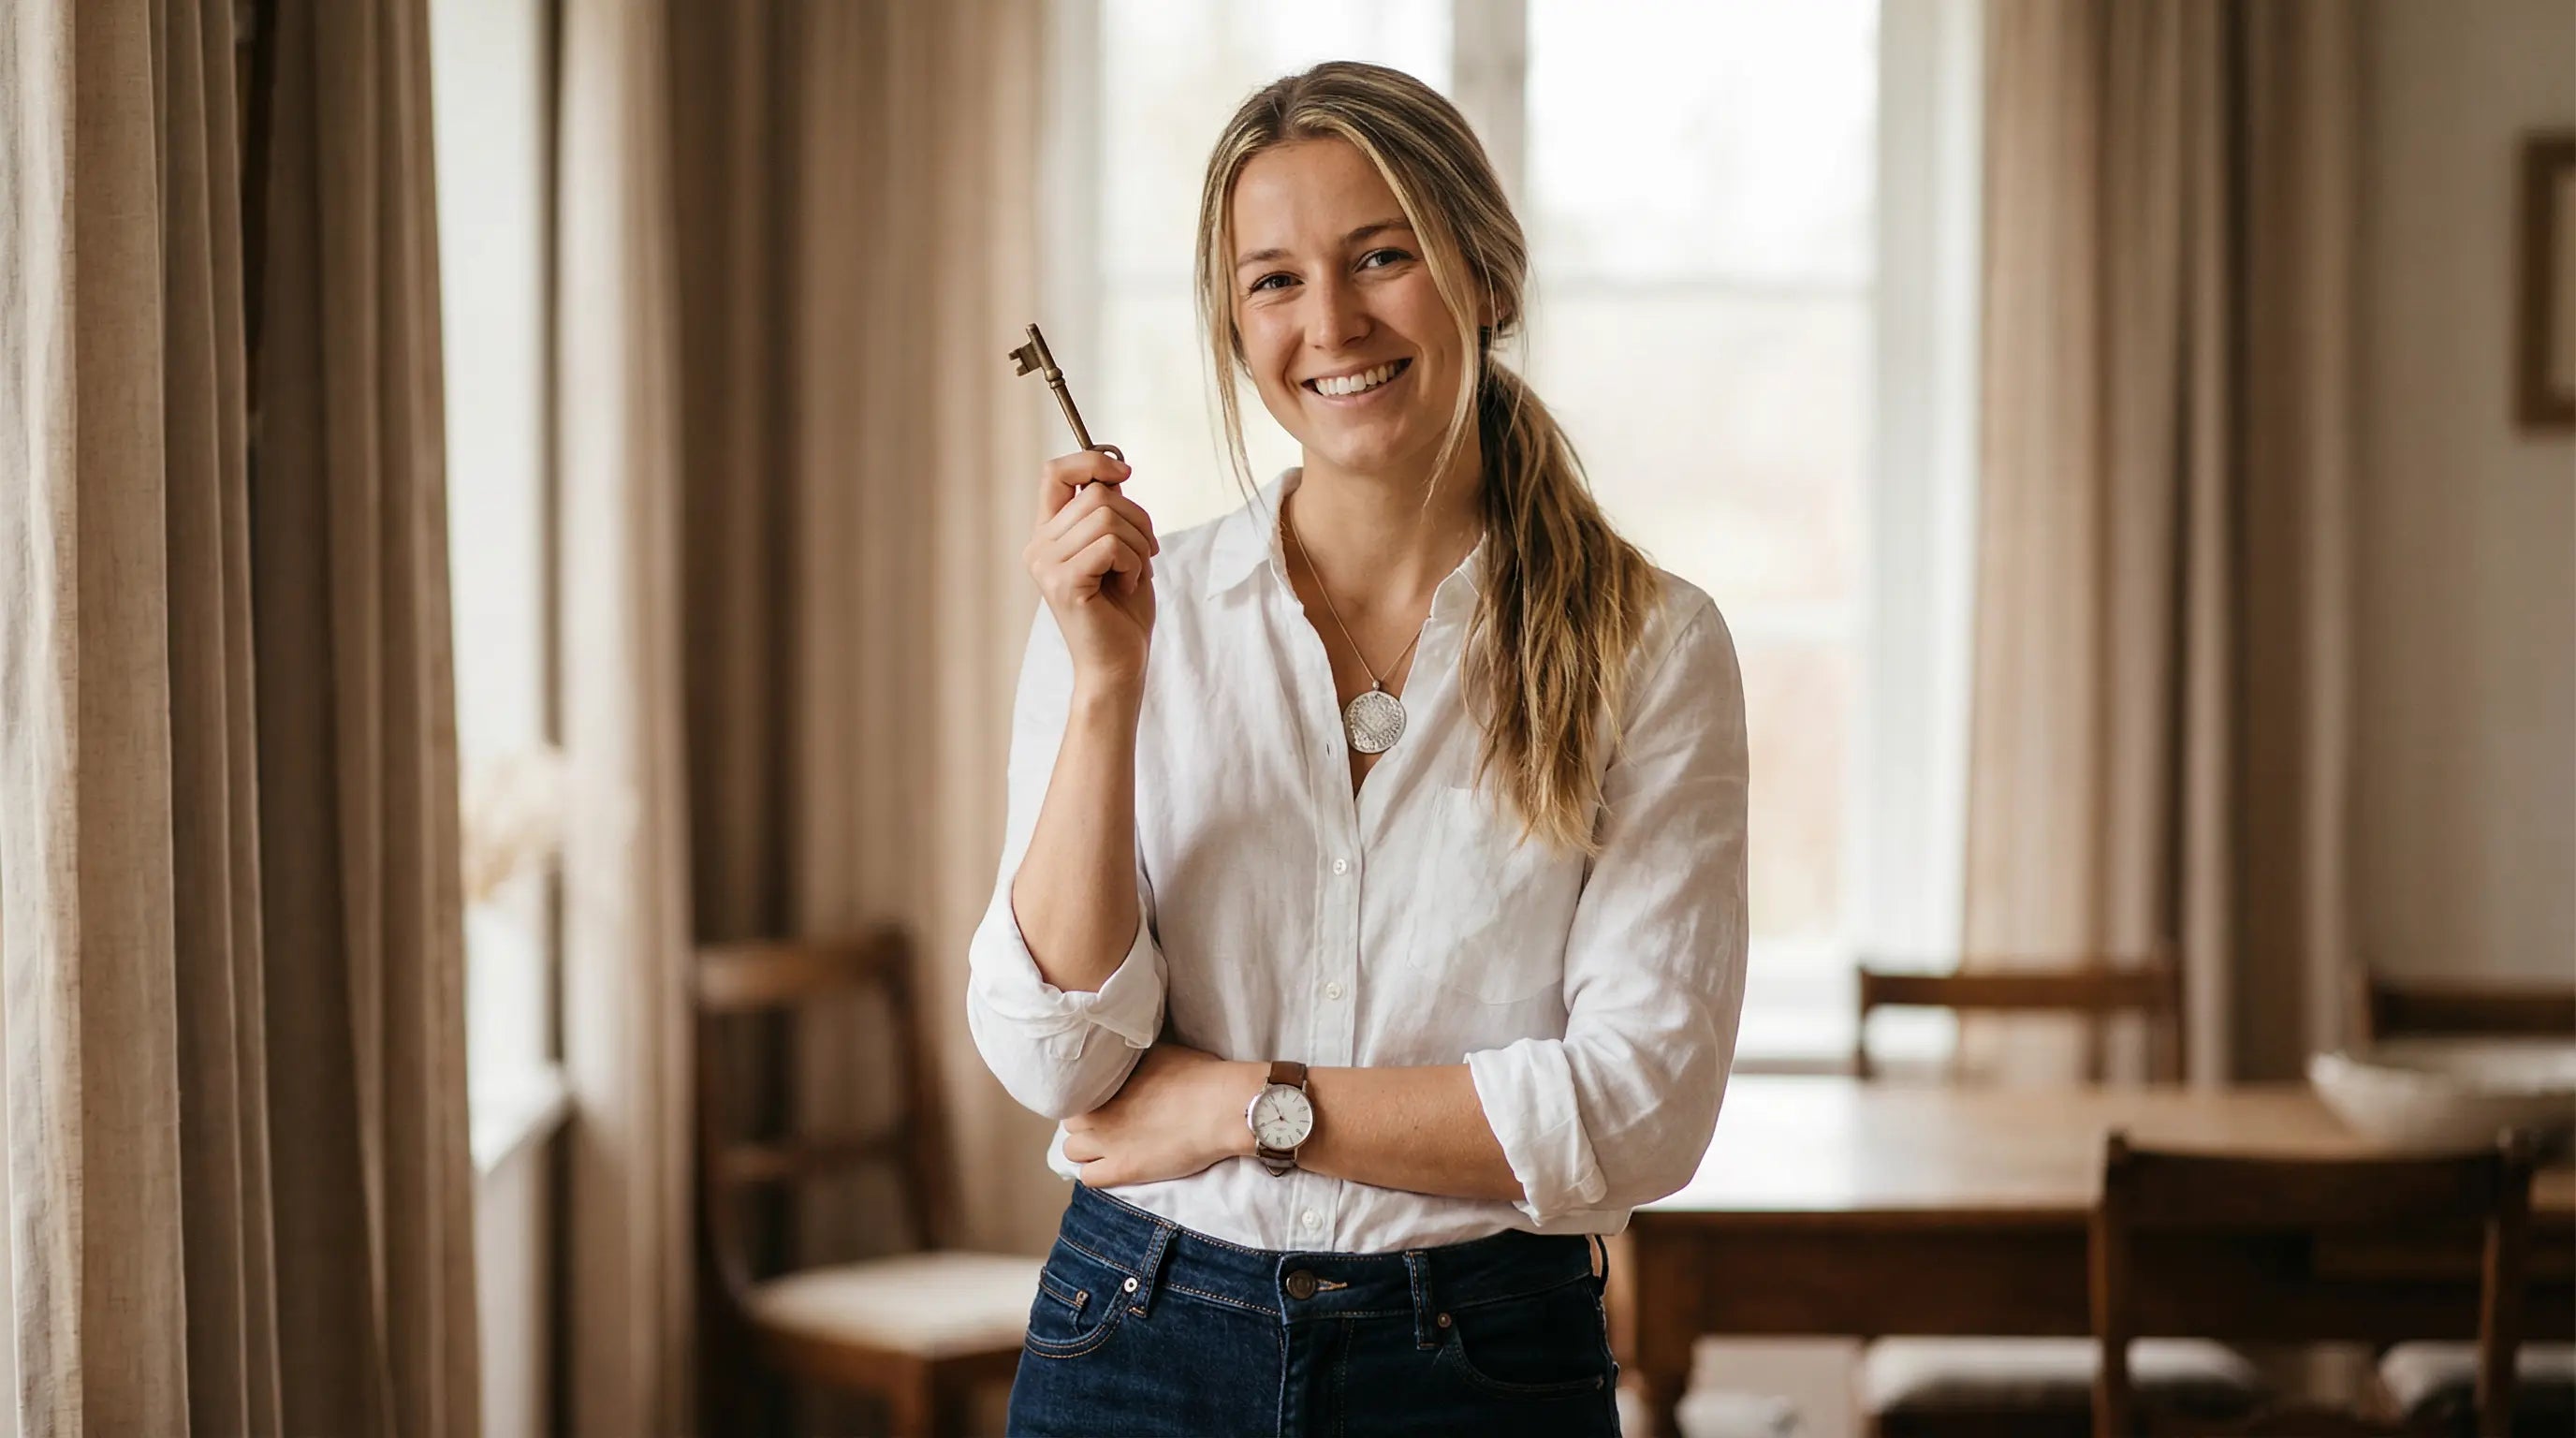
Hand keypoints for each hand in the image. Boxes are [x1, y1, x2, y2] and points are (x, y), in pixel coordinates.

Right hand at [1025, 450, 1157, 691]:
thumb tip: (1115, 473)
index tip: (1125, 475)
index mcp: (1048, 535)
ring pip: (1106, 516)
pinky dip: (1133, 562)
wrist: (1118, 664)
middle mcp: (1038, 546)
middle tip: (1148, 552)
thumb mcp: (1119, 548)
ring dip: (1138, 543)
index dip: (1092, 461)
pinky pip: (1110, 545)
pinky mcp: (1063, 583)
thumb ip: (1109, 512)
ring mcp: (1046, 565)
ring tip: (1136, 572)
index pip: (1055, 472)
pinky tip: (1129, 585)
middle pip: (1096, 493)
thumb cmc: (1121, 611)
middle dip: (1137, 518)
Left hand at [1061, 1044, 1259, 1187]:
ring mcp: (1107, 1141)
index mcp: (1105, 1081)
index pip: (1076, 1092)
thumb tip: (1125, 1059)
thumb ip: (1132, 1061)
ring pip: (1072, 1151)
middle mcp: (1098, 1110)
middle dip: (1086, 1122)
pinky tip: (1116, 1165)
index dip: (1091, 1098)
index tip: (1105, 1101)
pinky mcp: (1122, 1169)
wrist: (1219, 1108)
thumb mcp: (1158, 1053)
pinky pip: (1088, 1177)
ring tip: (1111, 1146)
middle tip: (1109, 1123)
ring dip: (1088, 1148)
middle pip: (1071, 1121)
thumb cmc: (1199, 1075)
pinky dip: (1097, 1172)